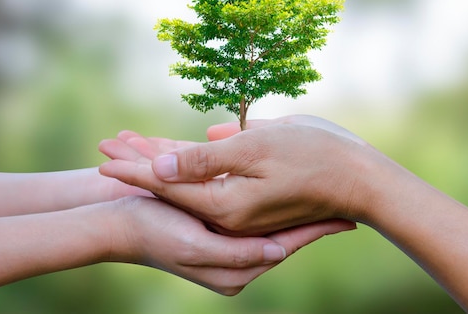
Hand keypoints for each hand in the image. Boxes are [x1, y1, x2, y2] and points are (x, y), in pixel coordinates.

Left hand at [99, 115, 368, 235]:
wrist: (361, 179)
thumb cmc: (316, 156)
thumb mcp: (257, 150)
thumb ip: (206, 161)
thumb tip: (159, 167)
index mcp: (225, 207)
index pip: (167, 185)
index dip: (133, 168)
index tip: (102, 156)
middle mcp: (227, 214)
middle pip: (172, 185)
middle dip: (138, 162)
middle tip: (105, 143)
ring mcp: (239, 208)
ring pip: (188, 180)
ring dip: (157, 159)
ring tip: (127, 142)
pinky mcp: (250, 196)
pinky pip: (210, 178)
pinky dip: (187, 161)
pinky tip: (169, 149)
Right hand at [106, 195, 353, 294]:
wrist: (120, 223)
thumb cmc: (155, 230)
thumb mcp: (195, 245)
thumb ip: (237, 253)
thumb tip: (278, 251)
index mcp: (233, 273)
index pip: (284, 248)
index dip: (315, 231)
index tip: (347, 219)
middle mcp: (235, 266)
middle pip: (284, 239)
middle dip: (310, 221)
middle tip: (345, 204)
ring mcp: (227, 248)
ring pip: (273, 227)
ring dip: (296, 212)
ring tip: (328, 198)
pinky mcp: (219, 233)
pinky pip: (257, 220)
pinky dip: (276, 207)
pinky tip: (292, 194)